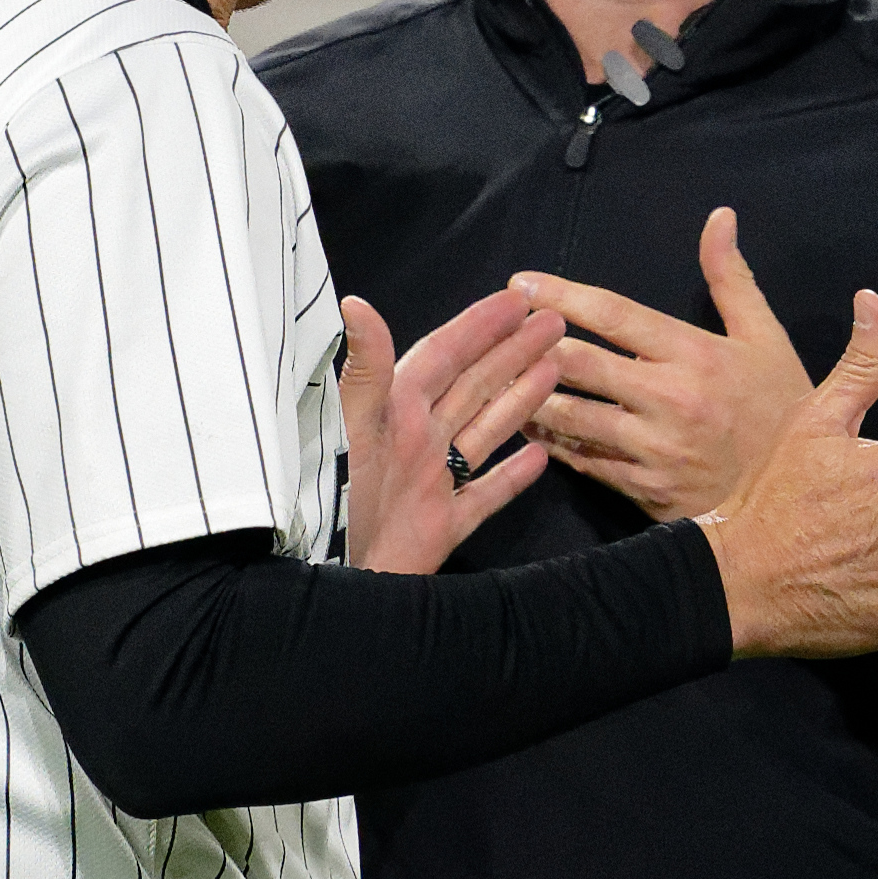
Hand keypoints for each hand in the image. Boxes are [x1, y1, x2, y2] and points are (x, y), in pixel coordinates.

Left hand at [339, 290, 564, 574]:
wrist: (322, 579)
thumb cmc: (327, 501)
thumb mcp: (345, 427)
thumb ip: (363, 369)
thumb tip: (357, 304)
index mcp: (395, 411)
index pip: (445, 354)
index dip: (480, 326)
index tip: (517, 299)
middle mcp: (417, 439)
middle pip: (475, 384)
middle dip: (513, 352)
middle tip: (553, 324)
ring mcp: (432, 482)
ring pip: (486, 430)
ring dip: (520, 399)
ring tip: (555, 367)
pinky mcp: (441, 526)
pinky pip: (485, 495)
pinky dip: (512, 477)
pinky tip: (540, 456)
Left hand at [512, 206, 813, 522]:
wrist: (795, 498)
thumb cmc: (780, 408)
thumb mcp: (764, 337)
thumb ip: (730, 278)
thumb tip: (719, 217)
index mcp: (696, 354)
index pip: (615, 314)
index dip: (561, 295)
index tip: (521, 283)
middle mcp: (671, 399)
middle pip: (580, 363)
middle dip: (532, 343)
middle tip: (497, 329)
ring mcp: (654, 449)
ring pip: (572, 416)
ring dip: (530, 394)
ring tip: (499, 376)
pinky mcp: (645, 491)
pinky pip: (584, 461)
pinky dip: (553, 441)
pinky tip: (530, 425)